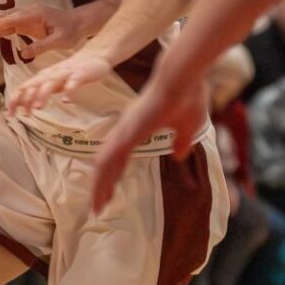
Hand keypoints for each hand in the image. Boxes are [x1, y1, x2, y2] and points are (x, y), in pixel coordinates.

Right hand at [0, 4, 88, 59]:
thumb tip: (23, 54)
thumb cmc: (72, 31)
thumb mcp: (60, 40)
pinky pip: (9, 27)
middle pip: (4, 15)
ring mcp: (27, 17)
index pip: (13, 19)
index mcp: (36, 14)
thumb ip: (42, 46)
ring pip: (4, 20)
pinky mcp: (27, 24)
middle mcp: (29, 12)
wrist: (79, 23)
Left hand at [7, 50, 113, 116]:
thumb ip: (38, 93)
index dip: (15, 100)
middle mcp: (51, 75)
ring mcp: (65, 73)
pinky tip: (66, 100)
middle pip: (34, 85)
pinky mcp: (80, 74)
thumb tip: (20, 106)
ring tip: (38, 107)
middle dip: (26, 98)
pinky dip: (69, 90)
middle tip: (22, 113)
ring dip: (43, 94)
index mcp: (43, 77)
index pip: (24, 88)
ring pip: (51, 83)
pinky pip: (73, 82)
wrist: (93, 55)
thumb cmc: (69, 72)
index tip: (9, 115)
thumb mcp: (52, 83)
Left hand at [90, 50, 207, 213]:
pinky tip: (102, 190)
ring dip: (100, 186)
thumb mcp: (188, 126)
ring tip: (97, 207)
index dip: (111, 176)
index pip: (118, 158)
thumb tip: (178, 155)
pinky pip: (112, 157)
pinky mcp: (129, 130)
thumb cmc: (188, 96)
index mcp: (136, 128)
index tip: (108, 194)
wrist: (185, 77)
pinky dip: (106, 176)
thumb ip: (181, 141)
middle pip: (106, 163)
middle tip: (98, 208)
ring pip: (104, 163)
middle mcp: (125, 129)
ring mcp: (125, 129)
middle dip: (101, 187)